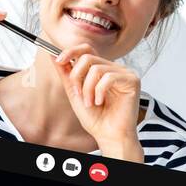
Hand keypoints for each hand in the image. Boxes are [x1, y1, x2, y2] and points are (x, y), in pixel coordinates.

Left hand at [50, 44, 145, 161]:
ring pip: (96, 68)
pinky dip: (99, 91)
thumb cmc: (96, 118)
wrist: (109, 136)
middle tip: (78, 94)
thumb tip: (52, 54)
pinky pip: (108, 77)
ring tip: (90, 103)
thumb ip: (66, 74)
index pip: (86, 49)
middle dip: (76, 76)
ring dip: (87, 89)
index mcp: (102, 69)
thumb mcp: (75, 93)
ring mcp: (124, 73)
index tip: (58, 60)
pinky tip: (101, 102)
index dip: (71, 51)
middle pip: (88, 56)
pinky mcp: (132, 80)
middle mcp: (114, 68)